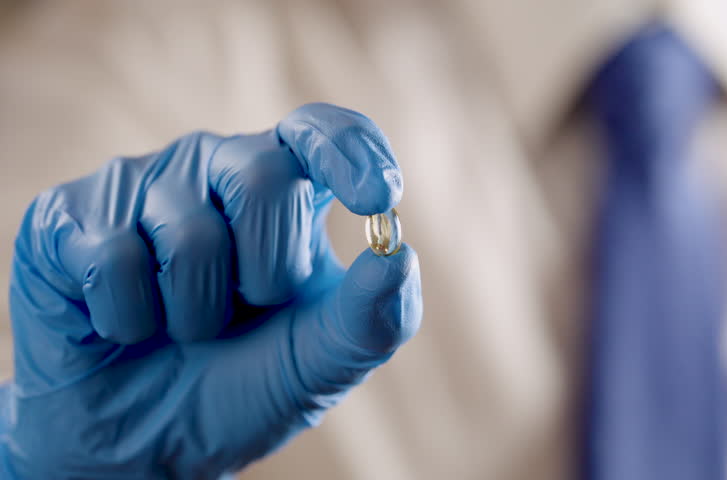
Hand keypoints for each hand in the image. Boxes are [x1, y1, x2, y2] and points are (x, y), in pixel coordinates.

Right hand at [0, 103, 421, 478]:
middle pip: (262, 178)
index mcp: (284, 189)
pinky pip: (114, 260)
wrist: (144, 441)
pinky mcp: (68, 220)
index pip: (322, 132)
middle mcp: (214, 169)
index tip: (379, 195)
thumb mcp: (321, 361)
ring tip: (182, 327)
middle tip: (244, 311)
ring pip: (188, 234)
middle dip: (265, 275)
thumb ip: (372, 317)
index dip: (351, 151)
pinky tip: (125, 324)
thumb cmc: (241, 385)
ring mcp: (139, 187)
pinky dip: (131, 321)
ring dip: (196, 315)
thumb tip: (399, 256)